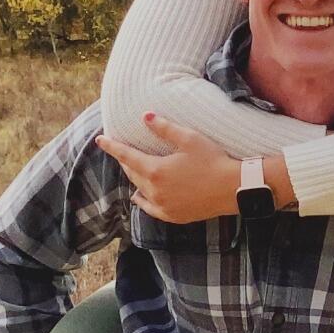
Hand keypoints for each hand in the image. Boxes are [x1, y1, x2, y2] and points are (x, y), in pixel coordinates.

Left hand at [94, 116, 240, 223]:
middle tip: (122, 150)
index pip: (126, 156)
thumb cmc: (213, 159)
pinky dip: (142, 200)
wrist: (233, 188)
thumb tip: (145, 117)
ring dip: (135, 178)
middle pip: (132, 173)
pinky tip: (138, 197)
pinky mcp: (173, 215)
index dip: (112, 146)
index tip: (100, 140)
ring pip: (140, 190)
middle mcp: (154, 191)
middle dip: (126, 160)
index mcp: (155, 170)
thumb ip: (164, 128)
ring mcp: (163, 206)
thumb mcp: (188, 139)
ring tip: (132, 169)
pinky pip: (150, 208)